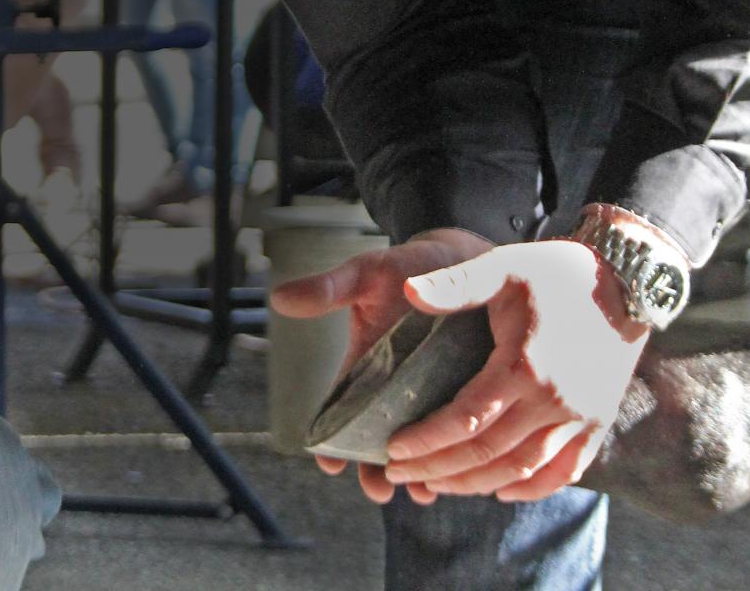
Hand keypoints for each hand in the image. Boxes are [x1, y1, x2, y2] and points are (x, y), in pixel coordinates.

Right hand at [269, 227, 494, 503]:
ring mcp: (431, 391)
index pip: (340, 412)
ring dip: (418, 473)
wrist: (464, 256)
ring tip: (422, 494)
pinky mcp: (470, 391)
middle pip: (378, 440)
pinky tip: (464, 473)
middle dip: (377, 472)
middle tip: (380, 491)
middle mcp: (396, 385)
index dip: (331, 442)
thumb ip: (328, 289)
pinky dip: (458, 455)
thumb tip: (279, 298)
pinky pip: (459, 432)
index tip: (329, 464)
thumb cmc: (412, 266)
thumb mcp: (368, 273)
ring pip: (419, 444)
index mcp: (366, 364)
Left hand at [382, 240, 648, 501]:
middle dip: (438, 469)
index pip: (465, 420)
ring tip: (437, 485)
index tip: (392, 450)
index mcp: (523, 366)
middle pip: (487, 454)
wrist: (627, 281)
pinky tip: (500, 491)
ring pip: (521, 470)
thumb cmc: (555, 272)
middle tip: (399, 474)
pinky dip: (530, 488)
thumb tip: (407, 290)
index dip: (426, 440)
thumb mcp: (501, 268)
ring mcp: (580, 418)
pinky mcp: (597, 423)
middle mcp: (553, 401)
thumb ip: (455, 284)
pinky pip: (563, 471)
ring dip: (476, 484)